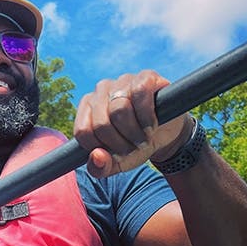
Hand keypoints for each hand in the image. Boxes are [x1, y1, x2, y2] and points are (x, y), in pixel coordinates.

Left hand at [74, 70, 192, 177]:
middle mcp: (100, 90)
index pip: (83, 131)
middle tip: (133, 147)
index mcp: (87, 108)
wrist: (163, 135)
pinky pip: (140, 95)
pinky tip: (152, 124)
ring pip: (119, 110)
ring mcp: (122, 81)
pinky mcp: (145, 77)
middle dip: (120, 143)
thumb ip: (99, 167)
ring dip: (134, 132)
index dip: (100, 149)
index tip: (115, 153)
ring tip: (143, 138)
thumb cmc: (134, 146)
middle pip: (101, 124)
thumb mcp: (115, 163)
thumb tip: (97, 156)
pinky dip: (147, 117)